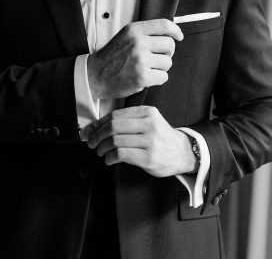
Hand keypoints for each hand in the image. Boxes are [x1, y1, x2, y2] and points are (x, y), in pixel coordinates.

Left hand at [80, 106, 196, 176]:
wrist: (182, 152)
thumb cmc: (160, 138)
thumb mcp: (148, 122)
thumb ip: (127, 121)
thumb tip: (96, 126)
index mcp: (147, 112)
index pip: (115, 115)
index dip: (98, 123)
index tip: (88, 131)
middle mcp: (149, 124)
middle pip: (113, 126)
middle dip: (97, 135)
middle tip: (91, 142)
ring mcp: (150, 141)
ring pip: (116, 140)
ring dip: (102, 147)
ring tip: (100, 151)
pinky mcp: (149, 157)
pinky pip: (122, 154)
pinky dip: (110, 157)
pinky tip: (109, 160)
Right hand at [87, 19, 182, 99]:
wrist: (94, 75)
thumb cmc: (112, 56)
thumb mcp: (125, 36)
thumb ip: (144, 33)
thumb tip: (170, 34)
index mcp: (134, 30)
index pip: (164, 25)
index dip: (175, 30)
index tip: (179, 36)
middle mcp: (138, 42)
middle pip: (170, 45)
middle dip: (167, 53)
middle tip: (157, 58)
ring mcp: (140, 60)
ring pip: (168, 62)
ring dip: (161, 67)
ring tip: (147, 68)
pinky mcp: (142, 77)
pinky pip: (164, 77)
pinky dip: (158, 79)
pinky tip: (146, 77)